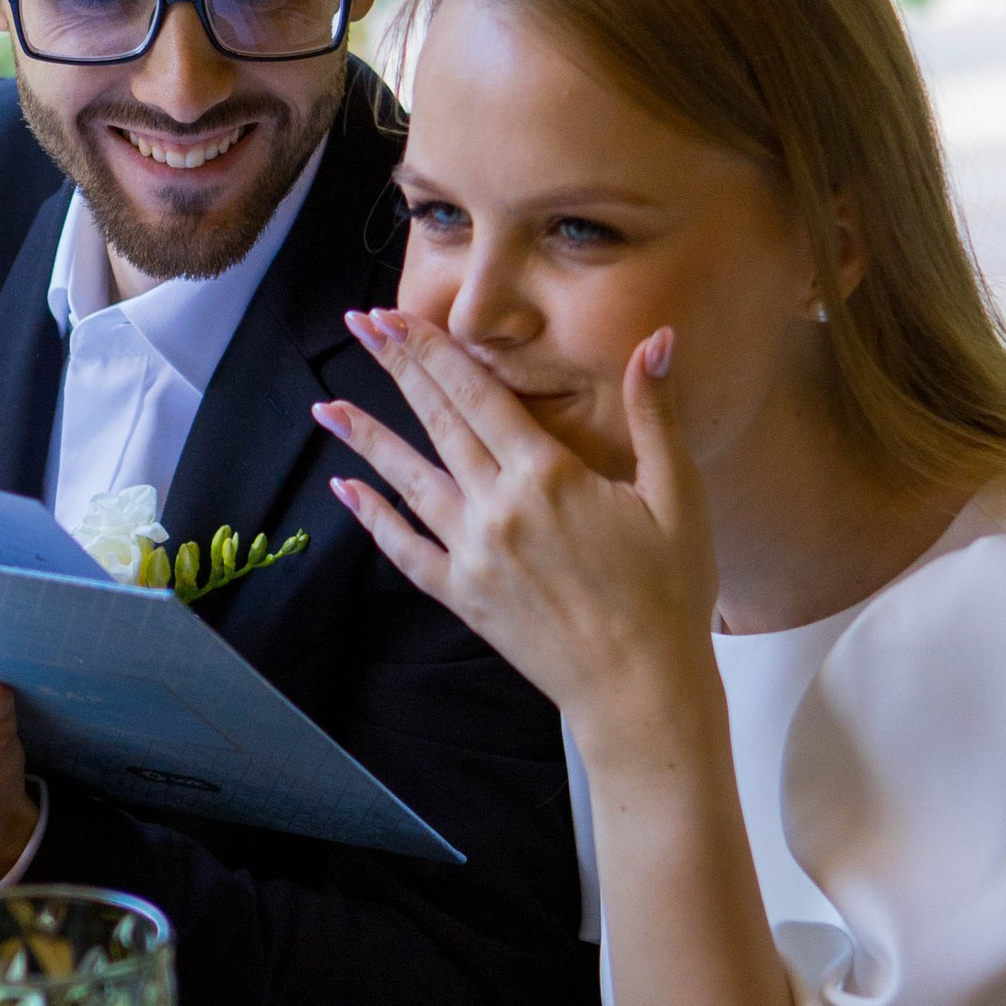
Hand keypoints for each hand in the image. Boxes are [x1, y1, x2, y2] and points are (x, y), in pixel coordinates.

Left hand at [313, 314, 720, 759]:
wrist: (641, 690)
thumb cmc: (670, 594)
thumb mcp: (678, 497)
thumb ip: (655, 415)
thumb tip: (657, 341)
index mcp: (548, 475)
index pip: (478, 393)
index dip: (433, 349)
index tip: (396, 315)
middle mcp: (499, 508)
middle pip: (437, 422)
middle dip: (396, 368)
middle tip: (360, 324)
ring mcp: (474, 554)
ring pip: (409, 481)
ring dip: (367, 438)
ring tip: (327, 406)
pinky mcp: (465, 597)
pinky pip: (406, 552)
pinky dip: (373, 519)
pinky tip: (346, 490)